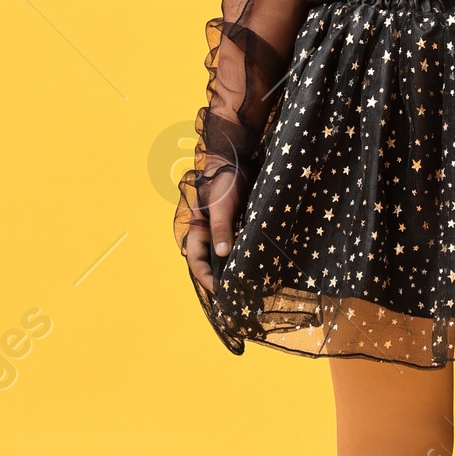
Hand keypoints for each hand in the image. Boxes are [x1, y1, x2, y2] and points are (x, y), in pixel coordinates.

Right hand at [175, 164, 239, 295]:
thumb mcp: (221, 206)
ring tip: (248, 284)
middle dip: (221, 278)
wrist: (237, 161)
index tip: (219, 292)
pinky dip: (246, 255)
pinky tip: (258, 264)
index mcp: (198, 230)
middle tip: (236, 295)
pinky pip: (240, 245)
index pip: (197, 261)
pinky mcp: (238, 225)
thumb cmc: (223, 181)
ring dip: (234, 268)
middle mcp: (209, 233)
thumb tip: (222, 254)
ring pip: (227, 255)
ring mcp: (224, 230)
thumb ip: (221, 228)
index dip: (206, 278)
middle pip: (211, 262)